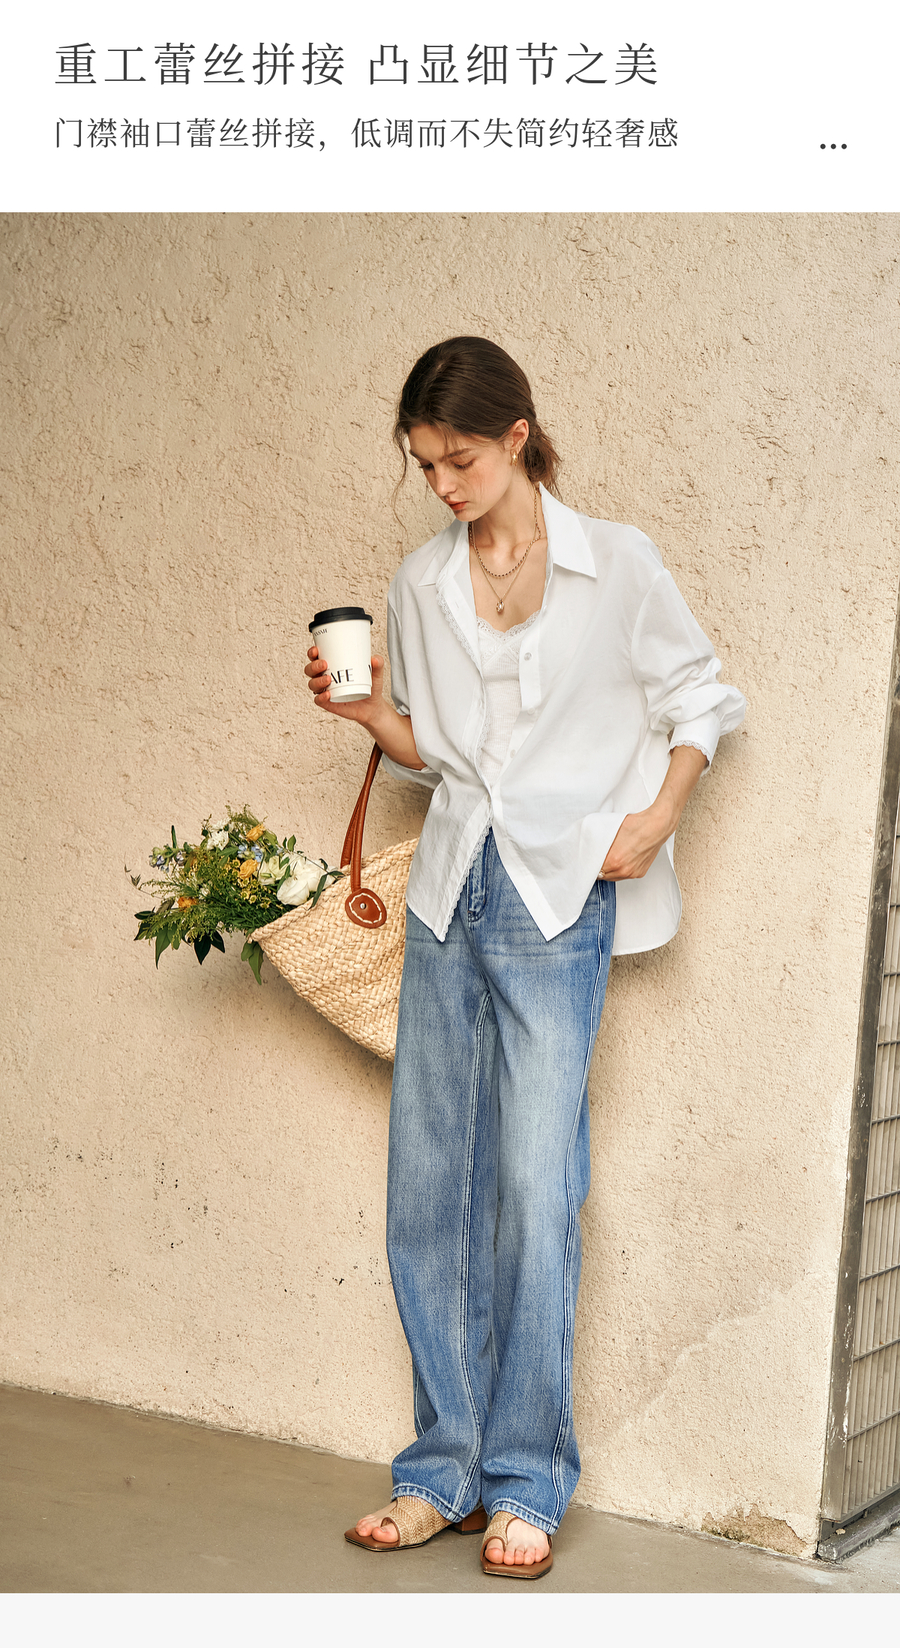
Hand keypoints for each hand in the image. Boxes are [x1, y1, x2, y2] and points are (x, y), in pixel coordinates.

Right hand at [305, 646, 384, 728]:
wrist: (373, 707)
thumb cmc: (370, 686)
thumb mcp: (376, 674)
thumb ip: (378, 665)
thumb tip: (376, 659)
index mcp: (332, 666)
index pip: (316, 657)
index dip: (312, 653)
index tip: (316, 650)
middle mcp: (325, 677)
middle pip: (310, 670)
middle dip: (313, 666)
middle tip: (325, 664)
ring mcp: (325, 691)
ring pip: (312, 684)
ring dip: (317, 681)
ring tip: (328, 680)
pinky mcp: (328, 704)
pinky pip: (318, 700)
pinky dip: (321, 697)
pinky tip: (328, 694)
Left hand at [599, 745, 707, 880]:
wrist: (656, 826)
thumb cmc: (635, 825)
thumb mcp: (610, 832)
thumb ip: (600, 844)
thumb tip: (592, 850)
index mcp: (613, 860)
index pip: (594, 870)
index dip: (591, 864)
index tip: (589, 861)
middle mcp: (623, 870)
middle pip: (603, 875)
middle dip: (600, 867)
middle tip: (599, 858)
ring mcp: (632, 873)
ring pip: (614, 877)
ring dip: (610, 870)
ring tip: (611, 858)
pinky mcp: (640, 873)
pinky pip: (625, 875)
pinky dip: (621, 869)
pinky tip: (622, 859)